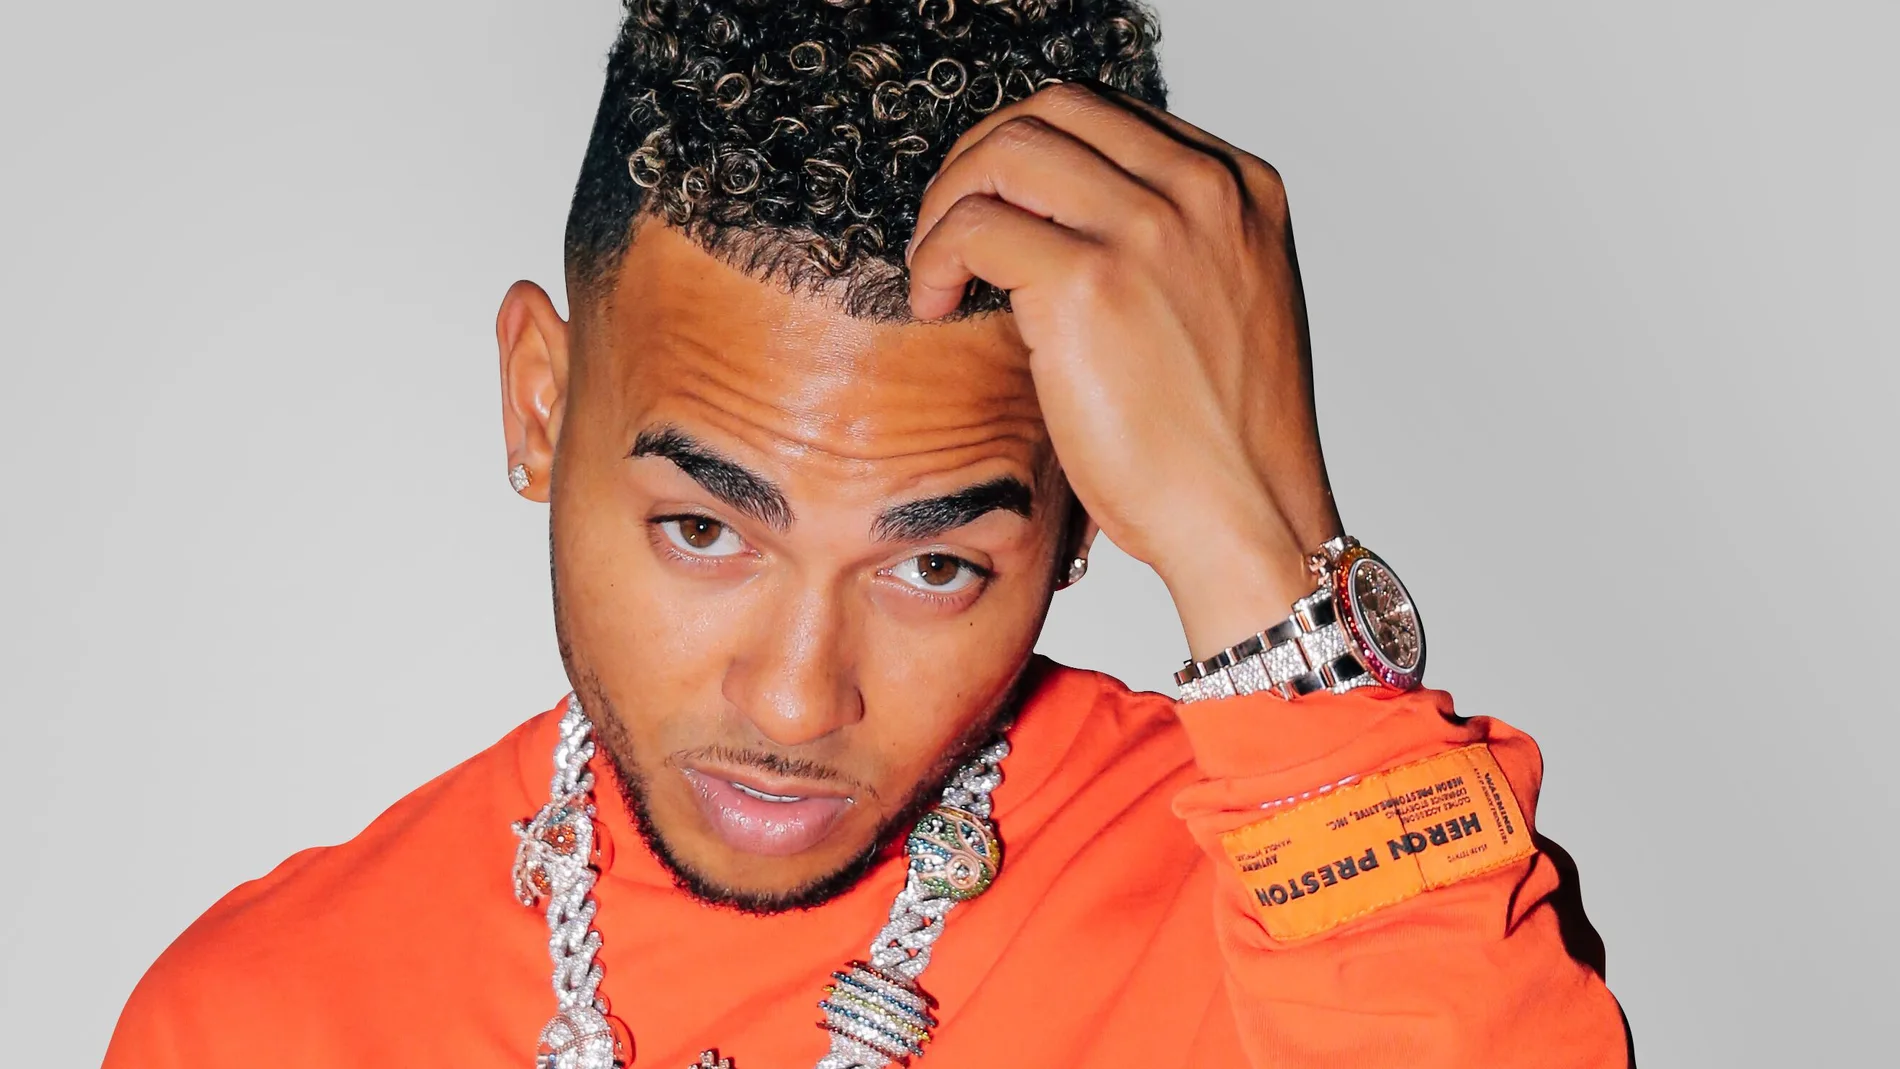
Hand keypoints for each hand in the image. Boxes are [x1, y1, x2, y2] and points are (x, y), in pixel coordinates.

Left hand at [906, 83, 1341, 659]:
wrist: (1245, 518)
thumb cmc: (1224, 441)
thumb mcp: (1223, 305)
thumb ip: (1171, 245)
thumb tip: (1070, 222)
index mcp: (1241, 189)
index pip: (1108, 117)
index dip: (1033, 156)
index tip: (1000, 209)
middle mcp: (1202, 190)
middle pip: (1053, 113)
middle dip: (982, 162)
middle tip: (950, 229)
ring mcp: (1147, 228)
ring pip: (1006, 154)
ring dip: (949, 204)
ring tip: (939, 272)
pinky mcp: (1087, 280)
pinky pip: (974, 225)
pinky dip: (935, 257)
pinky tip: (938, 304)